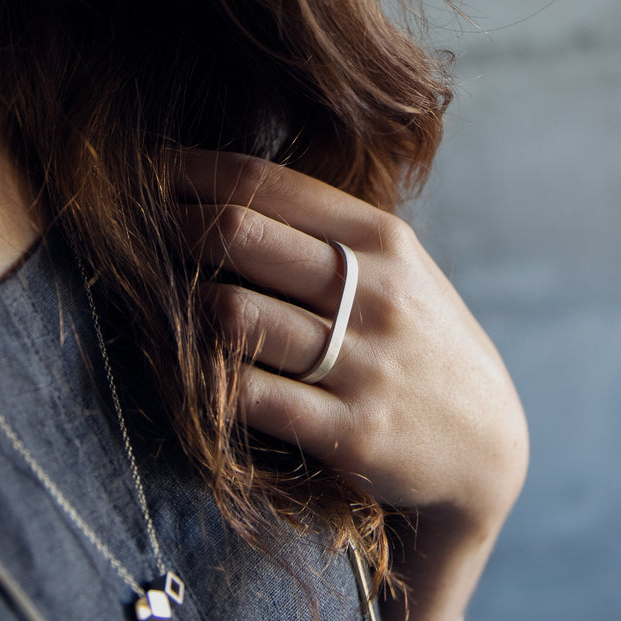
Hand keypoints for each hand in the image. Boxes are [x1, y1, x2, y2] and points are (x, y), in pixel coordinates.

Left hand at [183, 151, 527, 620]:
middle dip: (169, 231)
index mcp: (383, 240)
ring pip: (231, 316)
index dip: (186, 175)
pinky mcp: (350, 433)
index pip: (262, 184)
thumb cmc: (424, 346)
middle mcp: (376, 294)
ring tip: (157, 308)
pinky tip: (190, 373)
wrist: (484, 445)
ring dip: (180, 311)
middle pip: (236, 235)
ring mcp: (364, 365)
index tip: (142, 177)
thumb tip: (224, 197)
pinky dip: (205, 382)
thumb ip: (331, 235)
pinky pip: (247, 397)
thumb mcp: (402, 272)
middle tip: (136, 240)